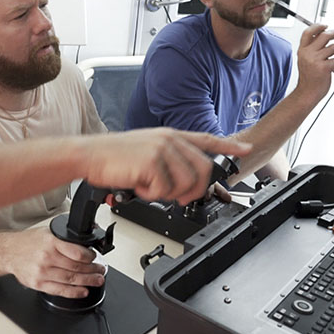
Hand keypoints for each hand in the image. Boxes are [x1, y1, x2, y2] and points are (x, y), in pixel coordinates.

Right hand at [4, 227, 105, 298]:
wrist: (9, 252)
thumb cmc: (28, 242)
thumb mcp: (47, 232)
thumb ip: (65, 237)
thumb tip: (87, 235)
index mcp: (51, 242)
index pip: (78, 253)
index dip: (91, 258)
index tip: (95, 258)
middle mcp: (47, 257)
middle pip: (77, 268)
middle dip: (93, 270)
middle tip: (101, 271)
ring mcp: (43, 272)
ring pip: (71, 280)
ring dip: (88, 281)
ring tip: (97, 281)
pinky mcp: (39, 283)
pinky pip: (60, 290)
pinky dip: (74, 292)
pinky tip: (83, 291)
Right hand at [84, 128, 251, 205]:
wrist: (89, 155)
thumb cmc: (112, 157)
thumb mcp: (145, 151)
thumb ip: (168, 160)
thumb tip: (184, 183)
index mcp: (169, 136)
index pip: (206, 139)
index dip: (228, 146)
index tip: (245, 150)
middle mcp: (169, 139)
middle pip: (203, 170)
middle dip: (195, 190)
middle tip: (180, 198)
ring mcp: (162, 149)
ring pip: (187, 183)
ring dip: (169, 194)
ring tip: (149, 187)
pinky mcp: (152, 161)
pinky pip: (165, 190)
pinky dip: (151, 194)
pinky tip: (138, 186)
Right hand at [295, 24, 333, 101]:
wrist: (307, 93)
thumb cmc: (309, 78)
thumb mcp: (305, 60)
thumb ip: (312, 49)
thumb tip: (325, 36)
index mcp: (302, 50)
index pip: (308, 32)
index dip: (318, 26)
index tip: (326, 25)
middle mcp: (307, 54)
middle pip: (325, 35)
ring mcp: (315, 60)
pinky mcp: (323, 67)